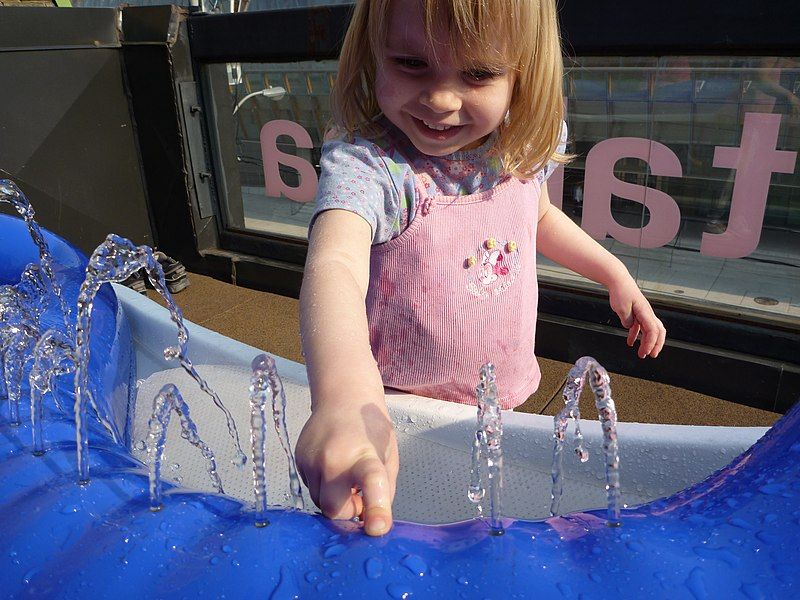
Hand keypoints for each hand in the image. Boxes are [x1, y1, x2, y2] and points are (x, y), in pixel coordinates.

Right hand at [295, 401, 398, 535]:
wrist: (342, 398)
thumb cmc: (370, 428)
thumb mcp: (388, 456)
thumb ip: (383, 491)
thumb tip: (371, 522)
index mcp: (365, 454)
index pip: (371, 481)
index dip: (376, 508)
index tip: (378, 528)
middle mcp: (333, 458)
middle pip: (332, 509)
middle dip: (346, 511)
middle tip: (357, 496)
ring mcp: (311, 459)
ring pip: (319, 501)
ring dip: (334, 498)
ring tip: (344, 477)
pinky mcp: (298, 459)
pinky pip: (310, 488)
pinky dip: (323, 486)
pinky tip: (331, 467)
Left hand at [607, 277, 665, 357]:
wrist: (619, 280)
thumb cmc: (620, 292)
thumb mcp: (621, 307)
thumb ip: (627, 319)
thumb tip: (630, 327)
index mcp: (645, 312)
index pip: (652, 330)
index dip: (651, 343)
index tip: (646, 352)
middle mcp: (647, 313)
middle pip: (658, 331)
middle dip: (656, 344)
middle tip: (651, 355)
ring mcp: (643, 313)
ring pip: (650, 330)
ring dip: (648, 342)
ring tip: (642, 353)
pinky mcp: (637, 313)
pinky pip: (640, 327)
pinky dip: (636, 335)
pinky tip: (629, 343)